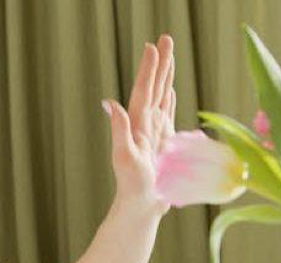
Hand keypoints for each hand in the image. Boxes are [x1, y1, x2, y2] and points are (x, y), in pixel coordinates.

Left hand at [103, 34, 176, 218]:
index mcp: (137, 124)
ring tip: (169, 55)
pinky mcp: (163, 141)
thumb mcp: (124, 157)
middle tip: (166, 37)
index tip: (152, 46)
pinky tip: (171, 90)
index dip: (148, 69)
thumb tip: (109, 103)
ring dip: (166, 75)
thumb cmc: (132, 186)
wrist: (140, 206)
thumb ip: (119, 129)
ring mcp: (154, 131)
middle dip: (160, 63)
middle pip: (153, 86)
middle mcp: (144, 124)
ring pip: (162, 95)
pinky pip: (167, 113)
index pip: (144, 90)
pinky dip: (169, 98)